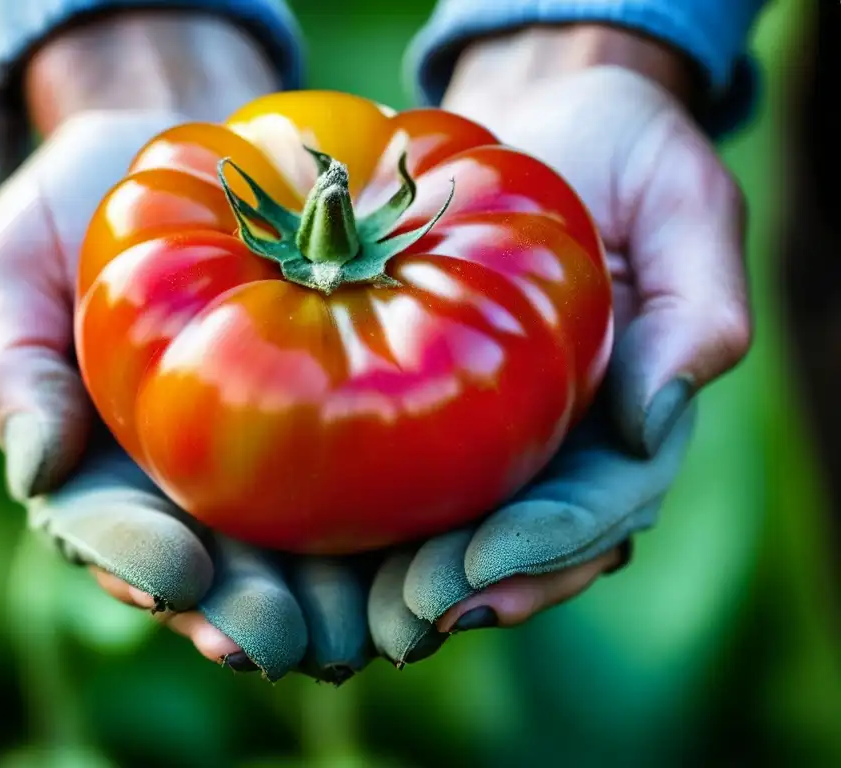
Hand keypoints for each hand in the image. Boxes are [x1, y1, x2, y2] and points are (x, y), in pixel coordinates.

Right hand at [0, 13, 370, 681]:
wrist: (196, 154)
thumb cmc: (88, 205)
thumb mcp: (17, 266)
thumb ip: (11, 365)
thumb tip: (34, 468)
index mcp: (104, 472)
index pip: (113, 539)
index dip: (141, 566)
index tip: (182, 573)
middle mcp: (190, 490)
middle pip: (220, 579)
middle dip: (254, 616)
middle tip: (292, 634)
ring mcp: (271, 472)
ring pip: (305, 564)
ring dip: (341, 607)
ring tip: (378, 625)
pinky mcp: (347, 436)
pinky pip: (376, 494)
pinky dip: (406, 533)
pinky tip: (440, 552)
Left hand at [366, 28, 750, 663]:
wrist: (545, 121)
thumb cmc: (625, 151)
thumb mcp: (685, 203)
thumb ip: (696, 309)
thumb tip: (653, 419)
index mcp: (630, 412)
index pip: (600, 505)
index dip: (549, 546)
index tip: (485, 567)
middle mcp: (563, 437)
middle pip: (527, 541)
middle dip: (474, 586)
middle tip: (410, 617)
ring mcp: (499, 425)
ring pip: (465, 526)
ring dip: (418, 579)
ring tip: (364, 611)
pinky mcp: (434, 399)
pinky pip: (407, 468)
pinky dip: (374, 516)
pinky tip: (325, 543)